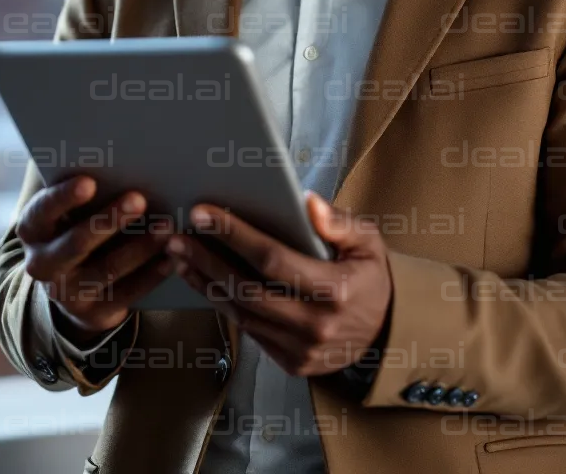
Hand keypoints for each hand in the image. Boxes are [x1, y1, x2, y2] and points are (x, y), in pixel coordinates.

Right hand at [16, 175, 173, 341]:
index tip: (90, 182)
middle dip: (109, 220)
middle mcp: (43, 265)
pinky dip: (154, 273)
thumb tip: (120, 154)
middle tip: (139, 199)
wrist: (70, 284)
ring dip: (141, 247)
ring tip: (167, 226)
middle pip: (77, 243)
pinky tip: (174, 256)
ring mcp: (68, 294)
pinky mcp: (96, 313)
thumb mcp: (68, 210)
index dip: (64, 197)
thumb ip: (84, 189)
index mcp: (33, 230)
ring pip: (107, 269)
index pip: (42, 211)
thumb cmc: (77, 224)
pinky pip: (129, 293)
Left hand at [167, 191, 391, 377]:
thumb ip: (339, 222)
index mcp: (336, 289)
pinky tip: (204, 281)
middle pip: (247, 290)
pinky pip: (249, 331)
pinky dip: (223, 305)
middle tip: (177, 236)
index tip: (203, 213)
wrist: (388, 332)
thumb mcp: (368, 241)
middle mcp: (315, 324)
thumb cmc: (371, 276)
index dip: (234, 235)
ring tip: (180, 256)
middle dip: (207, 260)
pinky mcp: (290, 363)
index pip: (273, 258)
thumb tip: (306, 201)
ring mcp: (301, 349)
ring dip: (206, 283)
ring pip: (242, 314)